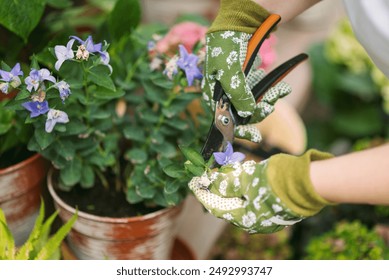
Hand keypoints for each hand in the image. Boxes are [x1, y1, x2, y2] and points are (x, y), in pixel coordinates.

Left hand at [189, 149, 332, 233]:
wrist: (309, 182)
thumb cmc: (276, 182)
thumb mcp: (247, 180)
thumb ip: (227, 183)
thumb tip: (211, 182)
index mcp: (245, 218)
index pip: (216, 207)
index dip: (203, 193)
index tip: (194, 182)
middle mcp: (253, 220)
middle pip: (228, 203)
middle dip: (218, 187)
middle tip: (209, 173)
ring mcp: (264, 214)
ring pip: (241, 199)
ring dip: (231, 185)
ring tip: (225, 170)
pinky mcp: (273, 205)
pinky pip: (252, 197)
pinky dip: (244, 186)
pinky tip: (242, 173)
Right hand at [202, 0, 291, 141]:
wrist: (238, 21)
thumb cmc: (227, 46)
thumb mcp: (230, 71)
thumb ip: (237, 94)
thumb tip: (248, 113)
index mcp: (213, 94)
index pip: (226, 119)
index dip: (240, 129)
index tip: (257, 138)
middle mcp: (224, 92)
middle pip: (242, 112)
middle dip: (259, 110)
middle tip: (271, 105)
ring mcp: (236, 85)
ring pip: (254, 102)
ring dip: (268, 98)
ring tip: (281, 90)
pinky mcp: (248, 78)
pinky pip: (260, 90)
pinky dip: (270, 89)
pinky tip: (280, 85)